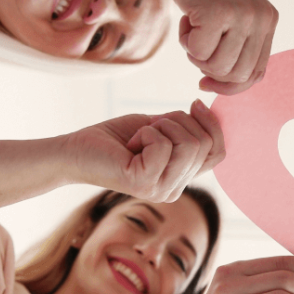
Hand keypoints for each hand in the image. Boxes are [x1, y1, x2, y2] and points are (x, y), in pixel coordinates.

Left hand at [62, 99, 223, 201]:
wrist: (75, 151)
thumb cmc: (114, 138)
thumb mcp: (159, 127)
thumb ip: (184, 128)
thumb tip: (206, 109)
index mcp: (181, 178)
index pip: (218, 153)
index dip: (213, 125)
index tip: (194, 103)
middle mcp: (174, 189)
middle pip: (203, 145)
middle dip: (178, 121)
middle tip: (149, 126)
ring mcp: (160, 190)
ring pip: (188, 145)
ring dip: (162, 126)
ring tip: (140, 135)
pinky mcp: (143, 184)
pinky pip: (163, 146)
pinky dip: (146, 133)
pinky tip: (130, 144)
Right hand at [159, 0, 276, 94]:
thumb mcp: (233, 16)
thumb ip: (239, 46)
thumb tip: (228, 87)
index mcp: (269, 21)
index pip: (257, 74)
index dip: (230, 86)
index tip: (206, 82)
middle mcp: (261, 18)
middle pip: (238, 75)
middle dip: (210, 70)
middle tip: (196, 45)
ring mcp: (242, 15)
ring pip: (218, 67)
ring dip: (196, 54)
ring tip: (192, 28)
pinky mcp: (217, 12)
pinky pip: (198, 52)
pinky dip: (184, 41)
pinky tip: (186, 17)